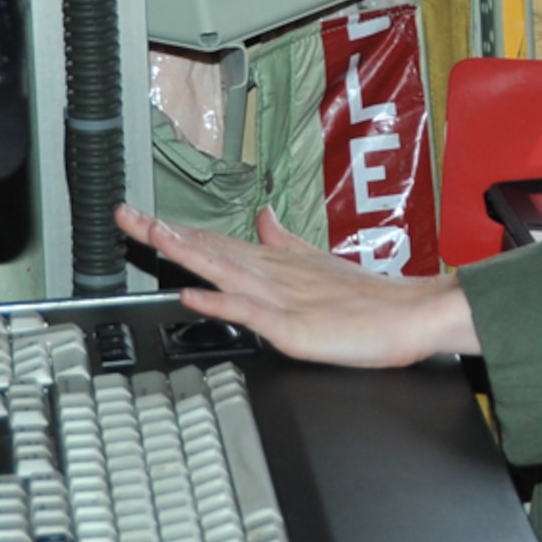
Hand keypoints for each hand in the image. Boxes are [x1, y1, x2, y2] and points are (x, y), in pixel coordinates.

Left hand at [113, 204, 479, 367]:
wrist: (415, 315)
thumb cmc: (372, 300)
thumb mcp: (320, 265)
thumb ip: (286, 243)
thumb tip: (262, 217)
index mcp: (278, 264)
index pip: (218, 242)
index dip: (178, 229)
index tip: (141, 216)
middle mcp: (275, 274)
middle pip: (211, 248)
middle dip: (165, 233)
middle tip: (125, 215)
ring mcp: (284, 298)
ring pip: (226, 270)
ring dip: (186, 252)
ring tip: (151, 235)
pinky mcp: (296, 327)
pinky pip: (252, 312)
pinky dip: (221, 300)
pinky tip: (193, 293)